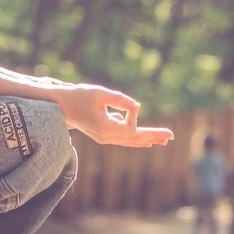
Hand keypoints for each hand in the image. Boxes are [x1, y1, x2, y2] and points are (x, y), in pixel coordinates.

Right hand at [56, 84, 173, 147]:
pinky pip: (124, 139)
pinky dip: (136, 138)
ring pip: (130, 141)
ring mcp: (104, 138)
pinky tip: (147, 140)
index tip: (131, 104)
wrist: (61, 106)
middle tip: (172, 136)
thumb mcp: (100, 93)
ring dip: (147, 139)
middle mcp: (106, 137)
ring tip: (163, 140)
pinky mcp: (103, 135)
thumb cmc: (79, 96)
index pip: (130, 128)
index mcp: (105, 129)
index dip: (135, 116)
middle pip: (134, 139)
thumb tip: (137, 106)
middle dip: (153, 136)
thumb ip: (120, 99)